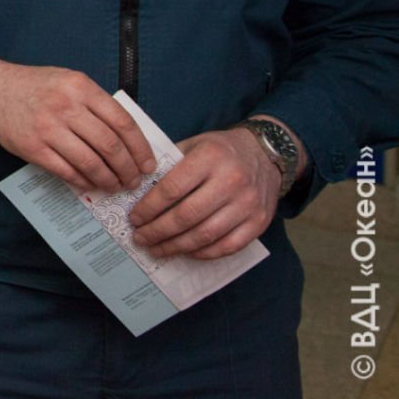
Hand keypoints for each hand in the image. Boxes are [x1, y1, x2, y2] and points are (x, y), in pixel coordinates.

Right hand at [0, 58, 154, 191]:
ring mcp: (47, 128)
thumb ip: (96, 104)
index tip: (148, 165)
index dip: (140, 148)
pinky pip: (66, 171)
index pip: (122, 122)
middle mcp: (65, 106)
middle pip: (109, 145)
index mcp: (80, 87)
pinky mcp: (32, 147)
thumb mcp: (69, 81)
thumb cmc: (37, 87)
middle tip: (134, 181)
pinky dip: (83, 182)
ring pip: (90, 162)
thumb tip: (128, 140)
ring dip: (108, 179)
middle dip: (127, 169)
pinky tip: (90, 184)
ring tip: (115, 186)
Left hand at [128, 128, 278, 258]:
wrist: (266, 154)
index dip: (149, 208)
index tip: (134, 219)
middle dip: (158, 231)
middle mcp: (231, 181)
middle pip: (187, 215)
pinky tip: (186, 252)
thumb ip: (169, 165)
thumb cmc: (221, 150)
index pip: (172, 189)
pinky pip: (228, 246)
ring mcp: (248, 204)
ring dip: (177, 246)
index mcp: (209, 157)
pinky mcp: (260, 222)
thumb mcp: (193, 145)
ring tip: (157, 249)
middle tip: (140, 238)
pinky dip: (204, 253)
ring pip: (206, 234)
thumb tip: (140, 193)